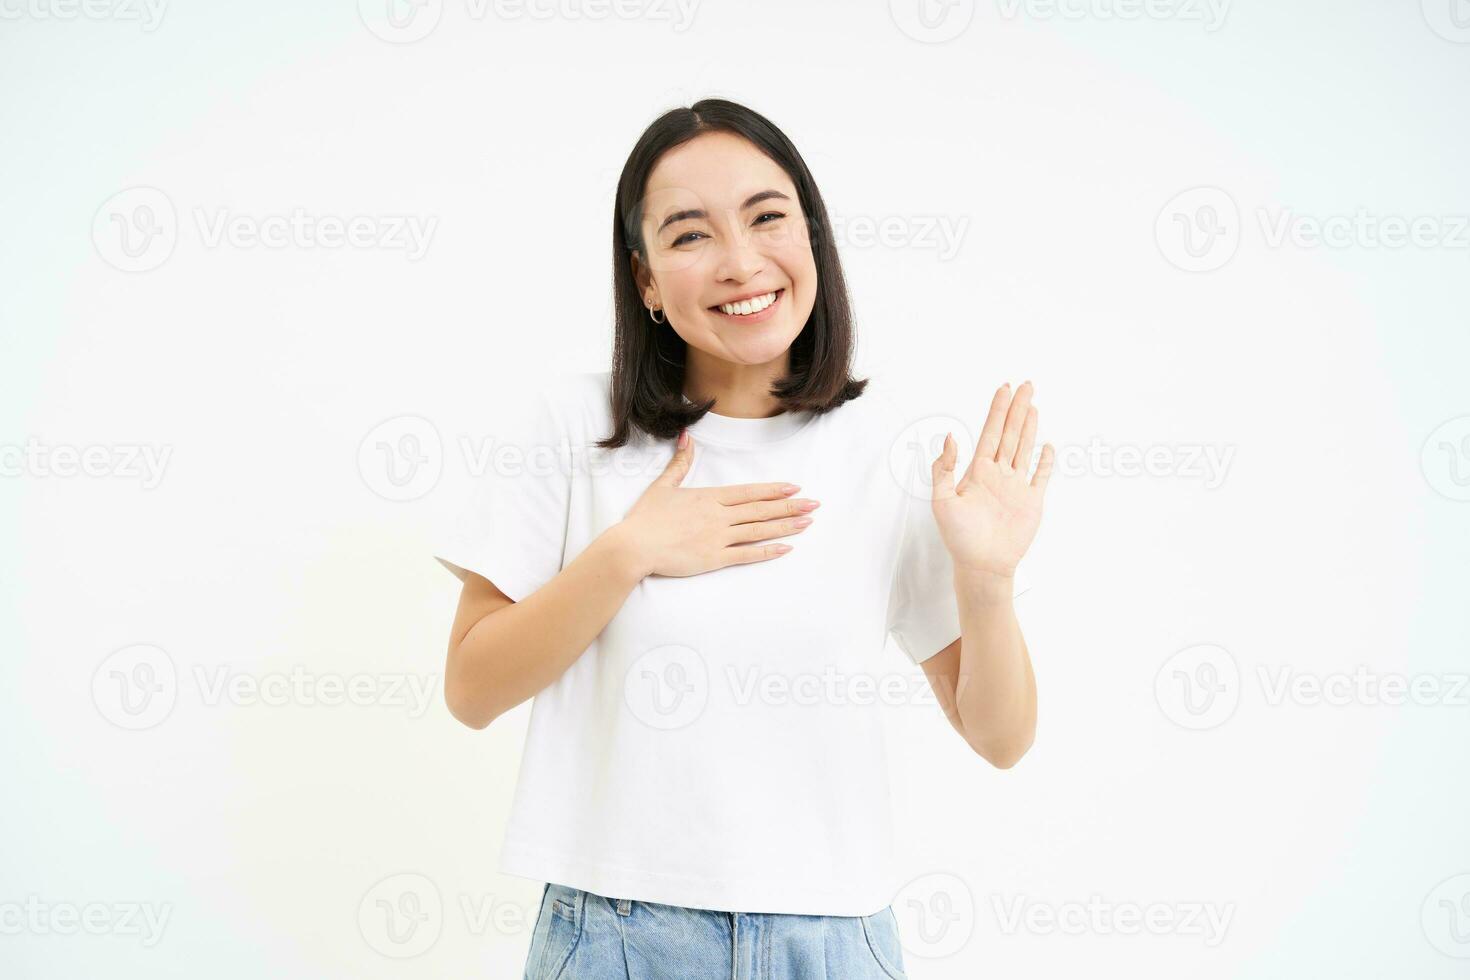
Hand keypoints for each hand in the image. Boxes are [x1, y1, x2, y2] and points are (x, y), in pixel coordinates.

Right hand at [616, 430, 818, 578]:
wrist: (634, 546)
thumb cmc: (646, 518)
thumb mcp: (663, 486)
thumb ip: (679, 463)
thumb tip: (686, 437)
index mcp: (709, 497)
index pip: (748, 492)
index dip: (773, 490)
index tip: (794, 487)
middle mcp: (719, 516)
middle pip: (760, 509)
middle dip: (790, 506)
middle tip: (814, 504)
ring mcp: (718, 537)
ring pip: (759, 530)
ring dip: (785, 526)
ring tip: (808, 522)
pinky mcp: (714, 558)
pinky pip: (747, 554)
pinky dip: (768, 551)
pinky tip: (786, 548)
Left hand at [930, 381, 1054, 580]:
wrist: (981, 565)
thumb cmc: (958, 537)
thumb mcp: (942, 501)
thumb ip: (944, 469)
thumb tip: (951, 437)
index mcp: (978, 471)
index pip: (990, 432)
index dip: (997, 410)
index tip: (1003, 388)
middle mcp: (998, 474)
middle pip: (1009, 433)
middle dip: (1016, 409)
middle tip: (1025, 384)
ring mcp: (1016, 487)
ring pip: (1024, 448)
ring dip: (1029, 427)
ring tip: (1033, 404)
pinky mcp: (1031, 502)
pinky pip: (1040, 477)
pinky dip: (1045, 462)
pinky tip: (1047, 446)